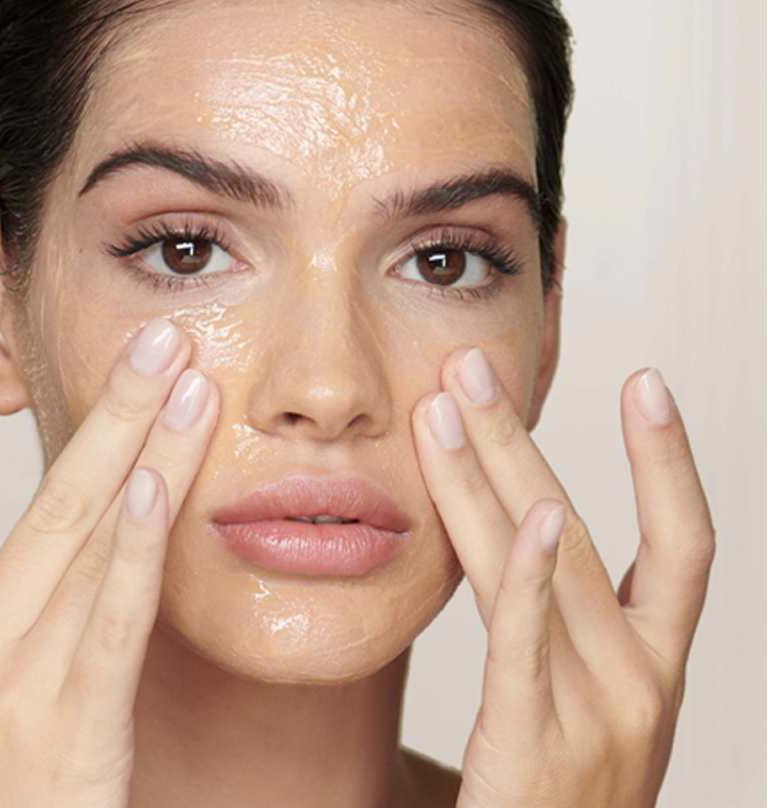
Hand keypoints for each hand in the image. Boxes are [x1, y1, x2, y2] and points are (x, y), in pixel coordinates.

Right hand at [0, 319, 217, 806]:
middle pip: (42, 503)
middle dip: (105, 411)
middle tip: (152, 340)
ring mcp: (20, 684)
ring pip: (90, 542)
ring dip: (145, 453)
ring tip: (187, 385)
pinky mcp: (80, 723)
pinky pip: (115, 620)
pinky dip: (137, 550)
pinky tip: (160, 486)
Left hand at [413, 348, 713, 807]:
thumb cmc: (556, 797)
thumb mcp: (581, 703)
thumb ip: (553, 627)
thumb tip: (514, 539)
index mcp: (653, 665)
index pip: (684, 543)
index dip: (670, 460)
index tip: (646, 382)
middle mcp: (640, 680)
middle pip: (580, 528)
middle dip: (521, 438)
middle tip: (475, 365)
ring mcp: (596, 713)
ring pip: (542, 563)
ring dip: (488, 472)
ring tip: (445, 404)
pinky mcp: (536, 744)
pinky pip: (526, 641)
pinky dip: (527, 571)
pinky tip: (522, 512)